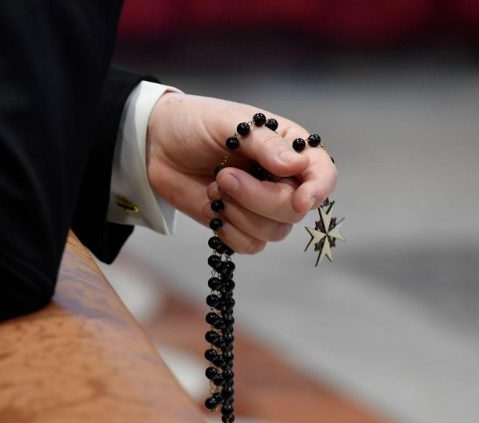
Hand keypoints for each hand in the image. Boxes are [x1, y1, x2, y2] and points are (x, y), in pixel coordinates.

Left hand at [146, 92, 337, 253]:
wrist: (156, 145)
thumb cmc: (195, 123)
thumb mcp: (228, 122)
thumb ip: (263, 143)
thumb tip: (295, 165)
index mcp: (289, 147)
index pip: (323, 173)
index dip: (318, 189)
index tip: (300, 199)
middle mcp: (283, 180)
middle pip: (294, 210)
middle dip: (259, 199)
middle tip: (223, 178)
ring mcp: (262, 206)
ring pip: (274, 232)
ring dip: (240, 214)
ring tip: (215, 186)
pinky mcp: (239, 225)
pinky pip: (250, 245)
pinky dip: (229, 232)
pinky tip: (213, 208)